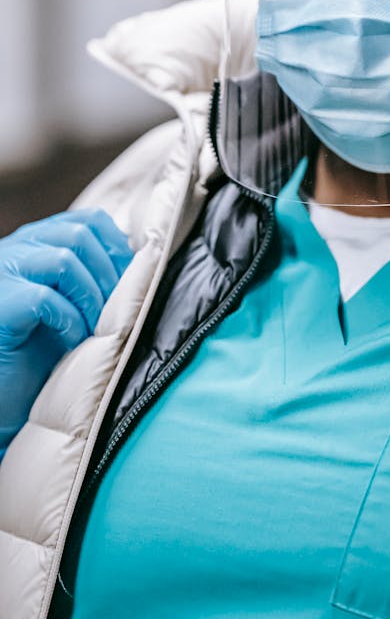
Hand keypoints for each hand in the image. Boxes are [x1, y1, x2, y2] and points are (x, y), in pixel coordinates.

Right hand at [0, 208, 132, 458]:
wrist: (2, 397)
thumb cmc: (38, 353)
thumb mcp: (73, 304)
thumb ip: (94, 278)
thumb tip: (145, 262)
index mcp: (36, 244)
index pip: (87, 221)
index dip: (117, 246)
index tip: (129, 280)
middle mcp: (16, 251)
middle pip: (78, 235)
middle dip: (108, 273)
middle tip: (112, 311)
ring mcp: (3, 276)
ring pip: (64, 260)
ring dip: (91, 296)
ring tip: (92, 327)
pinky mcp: (0, 306)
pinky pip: (44, 298)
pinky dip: (68, 319)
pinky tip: (70, 340)